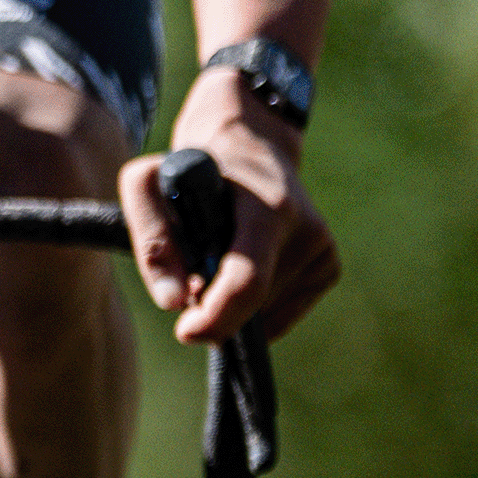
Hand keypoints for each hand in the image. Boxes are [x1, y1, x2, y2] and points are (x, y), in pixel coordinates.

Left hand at [124, 72, 335, 341]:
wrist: (248, 146)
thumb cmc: (189, 169)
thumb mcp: (147, 183)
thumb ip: (150, 238)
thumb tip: (172, 301)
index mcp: (267, 210)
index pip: (248, 280)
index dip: (217, 316)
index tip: (186, 331)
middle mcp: (306, 230)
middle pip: (255, 303)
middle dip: (215, 308)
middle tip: (190, 280)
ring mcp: (323, 249)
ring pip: (266, 313)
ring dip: (233, 303)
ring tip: (220, 258)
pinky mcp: (329, 266)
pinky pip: (281, 314)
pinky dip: (255, 307)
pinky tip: (243, 267)